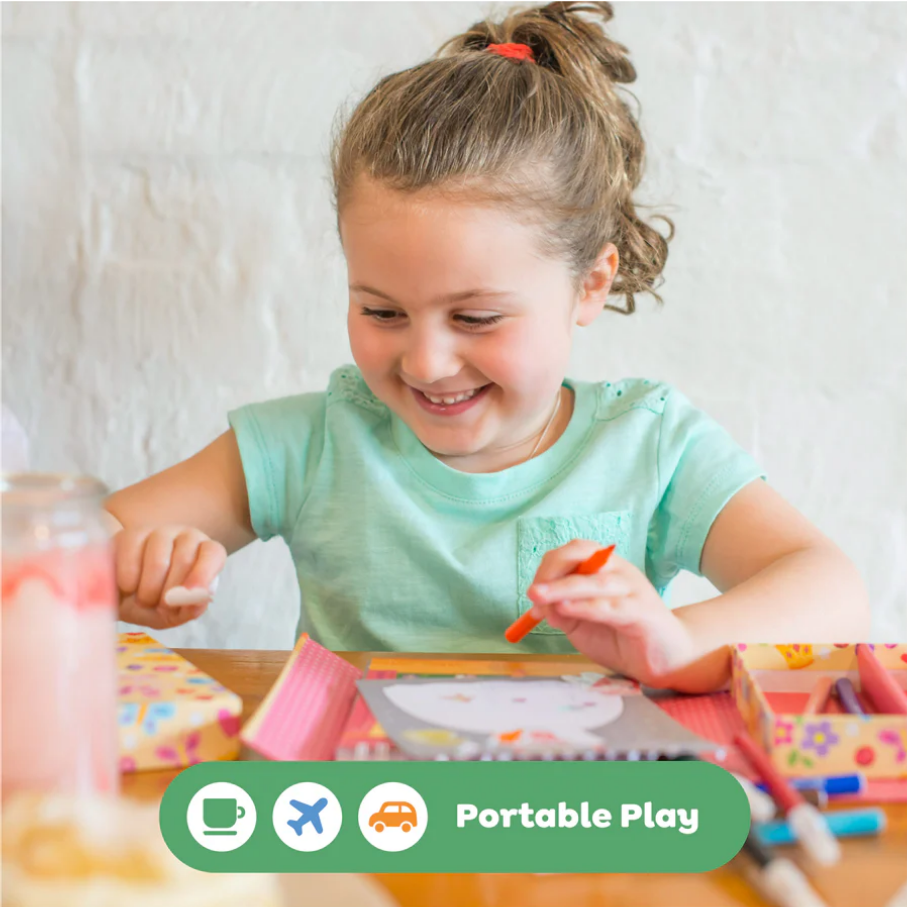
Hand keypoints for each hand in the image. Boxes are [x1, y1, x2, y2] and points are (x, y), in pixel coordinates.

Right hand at [114, 527, 225, 629]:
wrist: (118, 596)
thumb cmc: (154, 603)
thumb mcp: (174, 614)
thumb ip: (191, 608)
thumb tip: (202, 598)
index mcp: (205, 554)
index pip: (213, 553)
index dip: (204, 574)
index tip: (193, 594)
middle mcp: (186, 537)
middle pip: (184, 559)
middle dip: (170, 592)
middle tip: (160, 606)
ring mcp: (159, 532)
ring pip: (158, 559)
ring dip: (148, 589)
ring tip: (143, 599)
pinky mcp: (131, 533)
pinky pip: (131, 554)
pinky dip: (128, 579)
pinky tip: (127, 586)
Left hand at [526, 539, 695, 687]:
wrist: (667, 659)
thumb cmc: (621, 636)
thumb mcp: (582, 624)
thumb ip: (563, 613)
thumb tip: (540, 605)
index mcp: (605, 568)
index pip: (574, 551)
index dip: (549, 566)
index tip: (533, 592)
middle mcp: (620, 571)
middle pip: (584, 554)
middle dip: (553, 570)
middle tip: (533, 592)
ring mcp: (634, 590)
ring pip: (595, 581)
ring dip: (563, 587)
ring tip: (539, 597)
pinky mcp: (643, 613)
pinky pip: (611, 606)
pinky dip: (586, 606)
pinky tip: (566, 609)